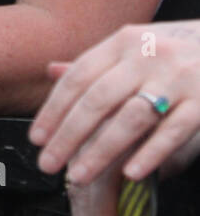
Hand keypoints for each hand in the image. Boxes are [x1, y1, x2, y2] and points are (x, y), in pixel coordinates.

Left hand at [30, 21, 199, 184]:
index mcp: (124, 42)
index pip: (79, 77)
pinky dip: (150, 153)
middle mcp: (147, 56)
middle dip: (68, 135)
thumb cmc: (177, 50)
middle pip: (98, 100)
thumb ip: (98, 63)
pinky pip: (174, 130)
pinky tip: (130, 173)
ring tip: (79, 173)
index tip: (37, 137)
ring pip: (131, 118)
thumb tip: (53, 72)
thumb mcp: (135, 47)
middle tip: (49, 162)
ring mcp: (178, 78)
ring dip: (101, 150)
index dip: (54, 109)